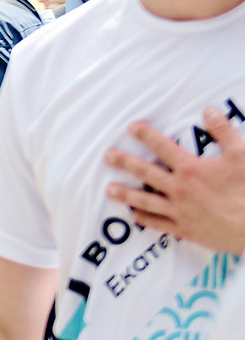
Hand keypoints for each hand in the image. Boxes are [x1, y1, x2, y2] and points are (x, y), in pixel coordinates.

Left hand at [106, 110, 244, 255]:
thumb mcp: (241, 155)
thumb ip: (224, 132)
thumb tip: (210, 111)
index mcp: (191, 169)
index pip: (163, 147)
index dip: (146, 135)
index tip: (131, 127)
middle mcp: (179, 189)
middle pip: (145, 172)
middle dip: (124, 162)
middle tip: (107, 156)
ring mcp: (178, 210)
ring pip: (145, 200)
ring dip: (125, 194)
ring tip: (109, 190)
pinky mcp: (183, 228)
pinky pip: (157, 223)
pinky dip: (143, 218)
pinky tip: (133, 215)